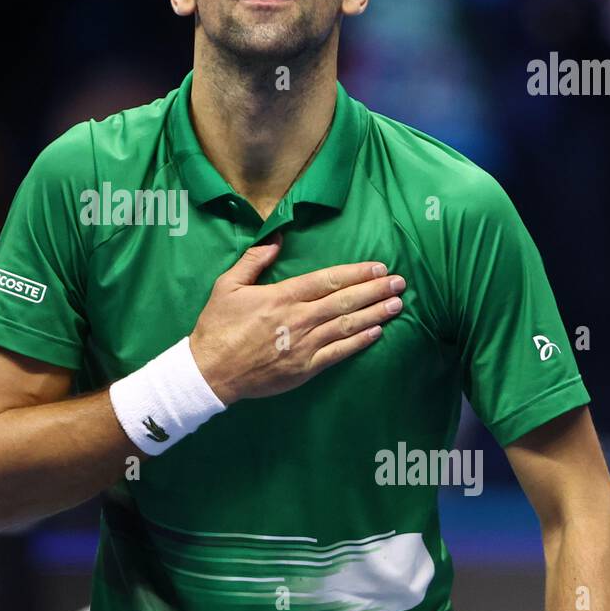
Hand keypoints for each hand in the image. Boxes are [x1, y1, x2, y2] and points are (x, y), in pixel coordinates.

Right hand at [188, 234, 405, 404]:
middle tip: (399, 283)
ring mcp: (303, 345)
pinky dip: (359, 342)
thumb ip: (254, 261)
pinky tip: (376, 333)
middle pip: (344, 301)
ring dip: (375, 314)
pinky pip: (338, 353)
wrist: (210, 371)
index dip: (356, 273)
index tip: (378, 267)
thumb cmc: (218, 326)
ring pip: (347, 325)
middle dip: (375, 290)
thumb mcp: (227, 285)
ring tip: (396, 305)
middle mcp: (298, 318)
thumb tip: (276, 239)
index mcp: (281, 296)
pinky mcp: (304, 368)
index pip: (327, 280)